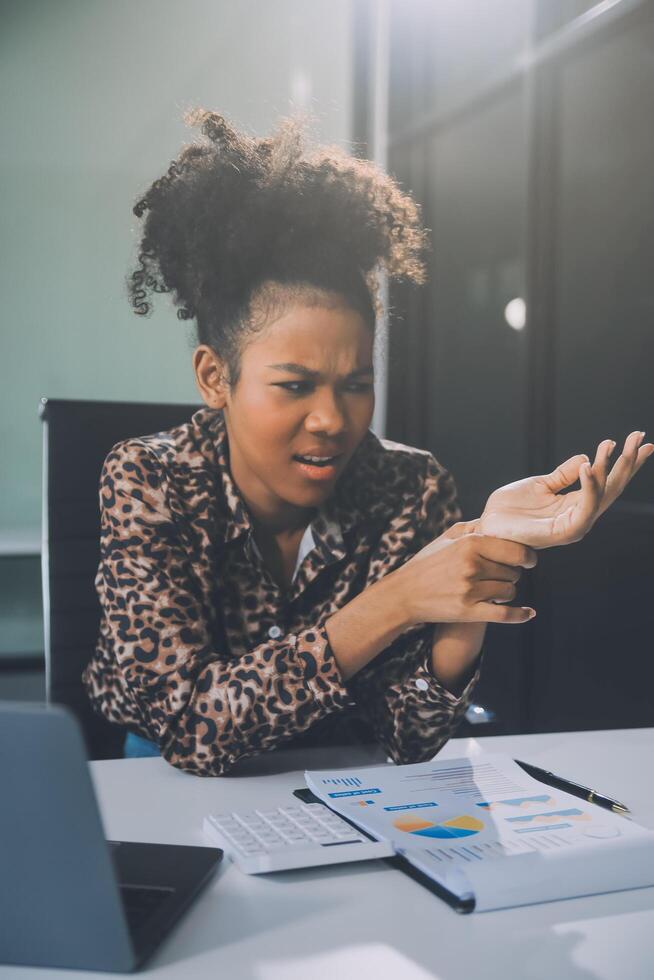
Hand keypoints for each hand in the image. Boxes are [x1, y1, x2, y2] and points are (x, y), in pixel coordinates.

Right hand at [394, 532, 536, 625]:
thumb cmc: (427, 563)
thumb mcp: (446, 538)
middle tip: (499, 576)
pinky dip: (519, 615)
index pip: (515, 550)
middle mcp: (471, 566)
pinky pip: (504, 615)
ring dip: (507, 592)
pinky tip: (529, 613)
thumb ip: (473, 527)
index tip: (528, 560)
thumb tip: (498, 521)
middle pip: (514, 573)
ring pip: (509, 591)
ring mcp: (470, 590)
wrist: (404, 594)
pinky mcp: (468, 612)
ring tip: (494, 590)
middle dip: (511, 574)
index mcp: (469, 544)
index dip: (527, 556)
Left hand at [478, 431, 653, 548]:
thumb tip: (586, 458)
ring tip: (612, 444)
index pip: (607, 481)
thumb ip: (564, 475)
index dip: (623, 461)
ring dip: (610, 469)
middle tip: (640, 437)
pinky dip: (589, 486)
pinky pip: (584, 508)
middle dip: (627, 462)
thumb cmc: (510, 509)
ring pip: (602, 495)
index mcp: (576, 504)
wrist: (487, 526)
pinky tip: (590, 466)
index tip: (637, 438)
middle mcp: (580, 515)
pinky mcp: (564, 532)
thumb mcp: (540, 484)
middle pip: (612, 488)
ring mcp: (574, 525)